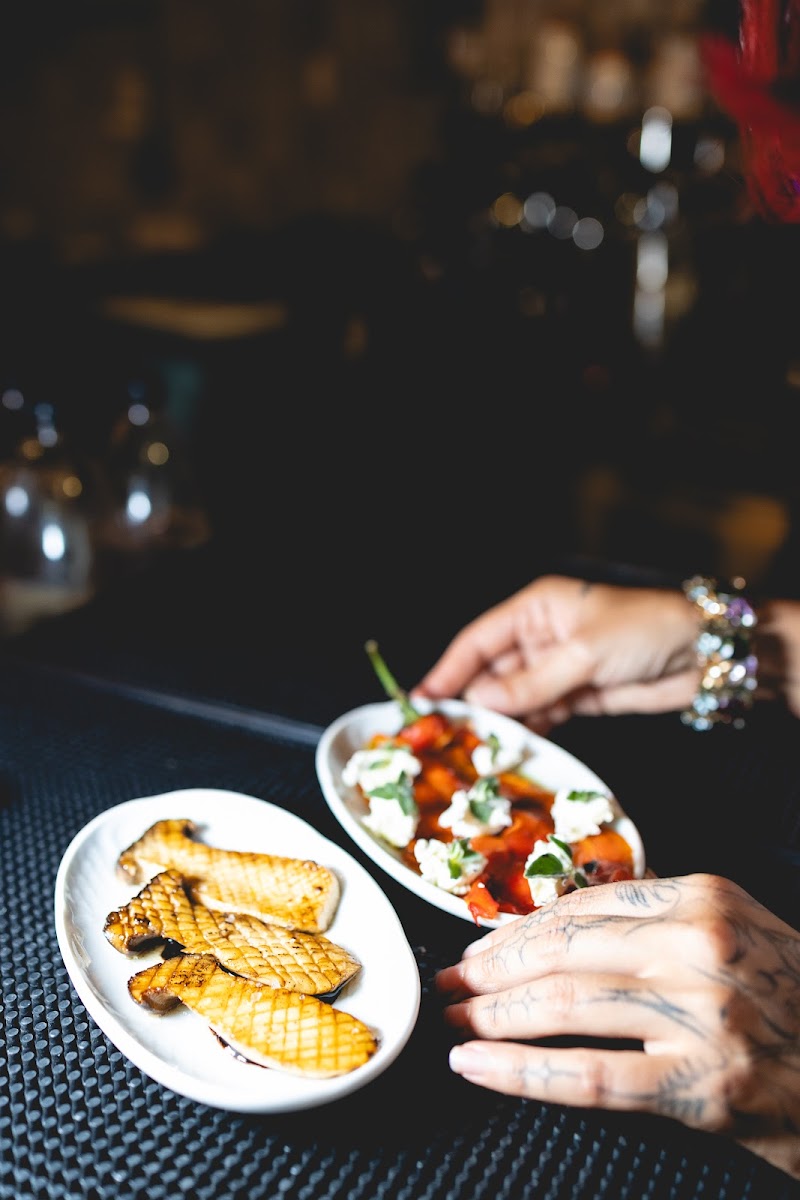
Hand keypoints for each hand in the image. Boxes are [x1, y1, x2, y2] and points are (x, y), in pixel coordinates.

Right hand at [413, 575, 699, 732]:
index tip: (422, 698)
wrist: (701, 653)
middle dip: (471, 701)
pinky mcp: (578, 695)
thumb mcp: (583, 653)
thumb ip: (532, 683)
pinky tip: (510, 748)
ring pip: (515, 697)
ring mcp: (558, 667)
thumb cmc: (642, 631)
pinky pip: (541, 713)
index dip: (448, 669)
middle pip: (492, 672)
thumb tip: (482, 702)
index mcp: (535, 609)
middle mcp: (540, 636)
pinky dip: (527, 730)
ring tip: (471, 749)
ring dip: (498, 721)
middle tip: (444, 735)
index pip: (478, 641)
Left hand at [435, 874, 799, 1179]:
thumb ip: (657, 920)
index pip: (581, 906)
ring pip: (562, 1005)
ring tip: (453, 1024)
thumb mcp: (735, 930)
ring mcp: (701, 1014)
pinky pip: (588, 1076)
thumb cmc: (793, 997)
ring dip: (491, 1015)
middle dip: (488, 968)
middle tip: (448, 982)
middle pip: (560, 949)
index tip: (477, 946)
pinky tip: (477, 1068)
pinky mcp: (702, 1085)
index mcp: (701, 896)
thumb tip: (556, 931)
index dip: (516, 929)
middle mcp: (697, 943)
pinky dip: (519, 1071)